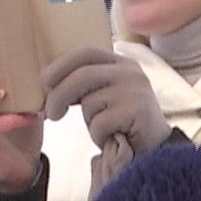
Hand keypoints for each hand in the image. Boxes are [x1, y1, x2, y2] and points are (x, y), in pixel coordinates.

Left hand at [43, 47, 169, 154]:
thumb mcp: (103, 94)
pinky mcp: (136, 110)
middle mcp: (130, 71)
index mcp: (120, 62)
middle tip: (51, 115)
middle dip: (58, 96)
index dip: (60, 66)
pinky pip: (99, 123)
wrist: (155, 146)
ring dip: (88, 121)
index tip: (44, 84)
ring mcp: (134, 89)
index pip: (85, 53)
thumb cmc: (122, 121)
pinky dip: (98, 135)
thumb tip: (48, 84)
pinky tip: (111, 137)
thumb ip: (84, 84)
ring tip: (103, 129)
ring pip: (90, 102)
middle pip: (81, 76)